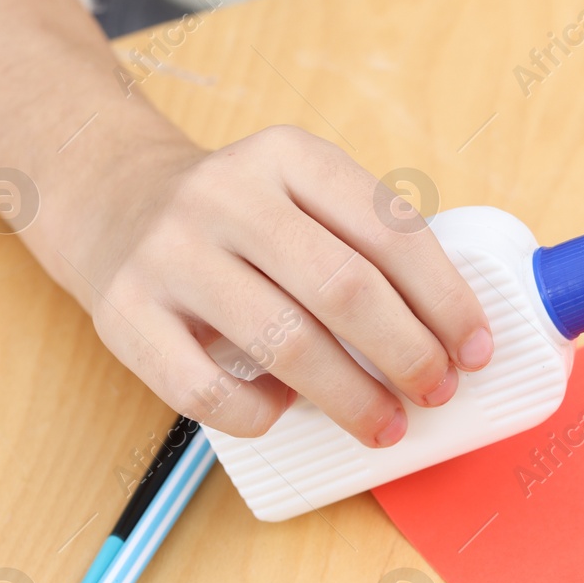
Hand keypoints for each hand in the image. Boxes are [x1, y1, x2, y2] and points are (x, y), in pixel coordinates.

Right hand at [0, 0, 491, 442]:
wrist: (108, 198)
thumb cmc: (236, 218)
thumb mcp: (300, 193)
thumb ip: (364, 241)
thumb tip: (451, 335)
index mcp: (288, 156)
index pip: (389, 231)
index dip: (445, 300)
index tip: (475, 350)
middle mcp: (226, 196)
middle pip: (344, 288)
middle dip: (408, 354)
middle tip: (436, 393)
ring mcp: (169, 254)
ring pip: (283, 343)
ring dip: (350, 397)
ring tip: (384, 425)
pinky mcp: (124, 315)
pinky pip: (206, 390)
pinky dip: (258, 414)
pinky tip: (283, 412)